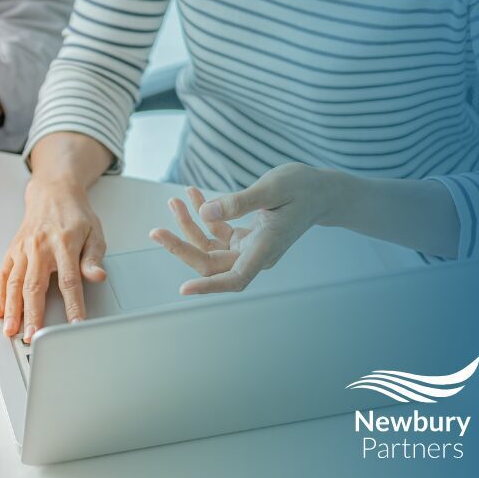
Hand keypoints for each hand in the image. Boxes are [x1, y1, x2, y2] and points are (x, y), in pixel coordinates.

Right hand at [0, 179, 107, 343]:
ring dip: (12, 309)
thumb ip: (93, 257)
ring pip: (15, 283)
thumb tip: (97, 276)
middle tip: (34, 335)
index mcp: (65, 243)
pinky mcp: (13, 250)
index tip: (74, 325)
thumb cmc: (75, 215)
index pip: (69, 280)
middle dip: (33, 314)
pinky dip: (0, 294)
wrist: (52, 192)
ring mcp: (23, 249)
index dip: (73, 305)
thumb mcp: (94, 232)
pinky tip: (0, 311)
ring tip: (11, 330)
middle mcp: (40, 246)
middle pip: (35, 285)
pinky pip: (4, 275)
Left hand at [149, 163, 344, 293]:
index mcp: (266, 249)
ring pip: (209, 246)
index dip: (209, 287)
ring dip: (189, 225)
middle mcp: (255, 254)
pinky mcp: (245, 236)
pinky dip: (204, 215)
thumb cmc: (303, 188)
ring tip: (176, 200)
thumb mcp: (272, 188)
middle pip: (211, 262)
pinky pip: (216, 231)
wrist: (323, 191)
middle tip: (155, 231)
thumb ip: (238, 202)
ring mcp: (248, 247)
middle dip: (182, 246)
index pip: (235, 278)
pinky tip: (193, 194)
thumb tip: (205, 213)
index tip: (184, 289)